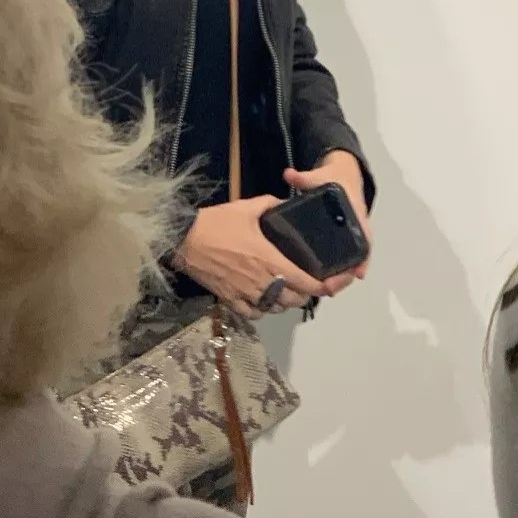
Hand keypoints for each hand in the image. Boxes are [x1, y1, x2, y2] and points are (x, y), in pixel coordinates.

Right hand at [173, 196, 334, 320]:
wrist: (185, 239)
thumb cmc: (218, 222)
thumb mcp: (248, 207)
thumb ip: (271, 205)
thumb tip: (286, 203)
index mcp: (271, 260)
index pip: (307, 282)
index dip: (325, 286)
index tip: (333, 282)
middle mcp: (263, 282)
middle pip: (295, 300)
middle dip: (305, 294)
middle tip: (305, 283)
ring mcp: (246, 294)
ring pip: (275, 308)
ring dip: (284, 302)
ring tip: (285, 290)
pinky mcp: (230, 301)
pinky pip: (253, 314)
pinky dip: (261, 310)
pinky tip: (262, 300)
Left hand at [285, 152, 372, 291]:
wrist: (342, 176)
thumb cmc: (334, 179)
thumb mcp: (320, 176)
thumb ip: (305, 178)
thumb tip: (289, 174)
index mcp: (355, 213)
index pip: (364, 237)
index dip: (362, 257)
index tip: (358, 273)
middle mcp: (356, 229)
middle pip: (357, 257)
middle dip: (345, 275)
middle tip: (330, 288)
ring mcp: (349, 237)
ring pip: (349, 263)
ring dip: (340, 279)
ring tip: (325, 291)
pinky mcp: (340, 242)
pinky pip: (342, 260)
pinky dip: (336, 274)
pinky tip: (324, 287)